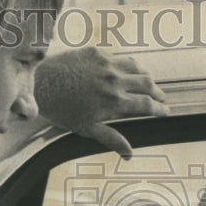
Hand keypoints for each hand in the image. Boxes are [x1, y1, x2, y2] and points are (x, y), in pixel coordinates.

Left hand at [34, 48, 168, 157]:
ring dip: (146, 77)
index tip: (166, 111)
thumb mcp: (88, 129)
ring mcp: (106, 64)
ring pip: (137, 67)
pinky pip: (120, 57)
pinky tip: (128, 71)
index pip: (147, 104)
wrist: (40, 85)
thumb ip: (112, 138)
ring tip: (149, 84)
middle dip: (158, 92)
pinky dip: (129, 66)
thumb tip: (130, 154)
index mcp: (114, 101)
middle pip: (148, 84)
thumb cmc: (62, 110)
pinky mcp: (97, 52)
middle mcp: (114, 80)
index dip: (160, 108)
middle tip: (161, 98)